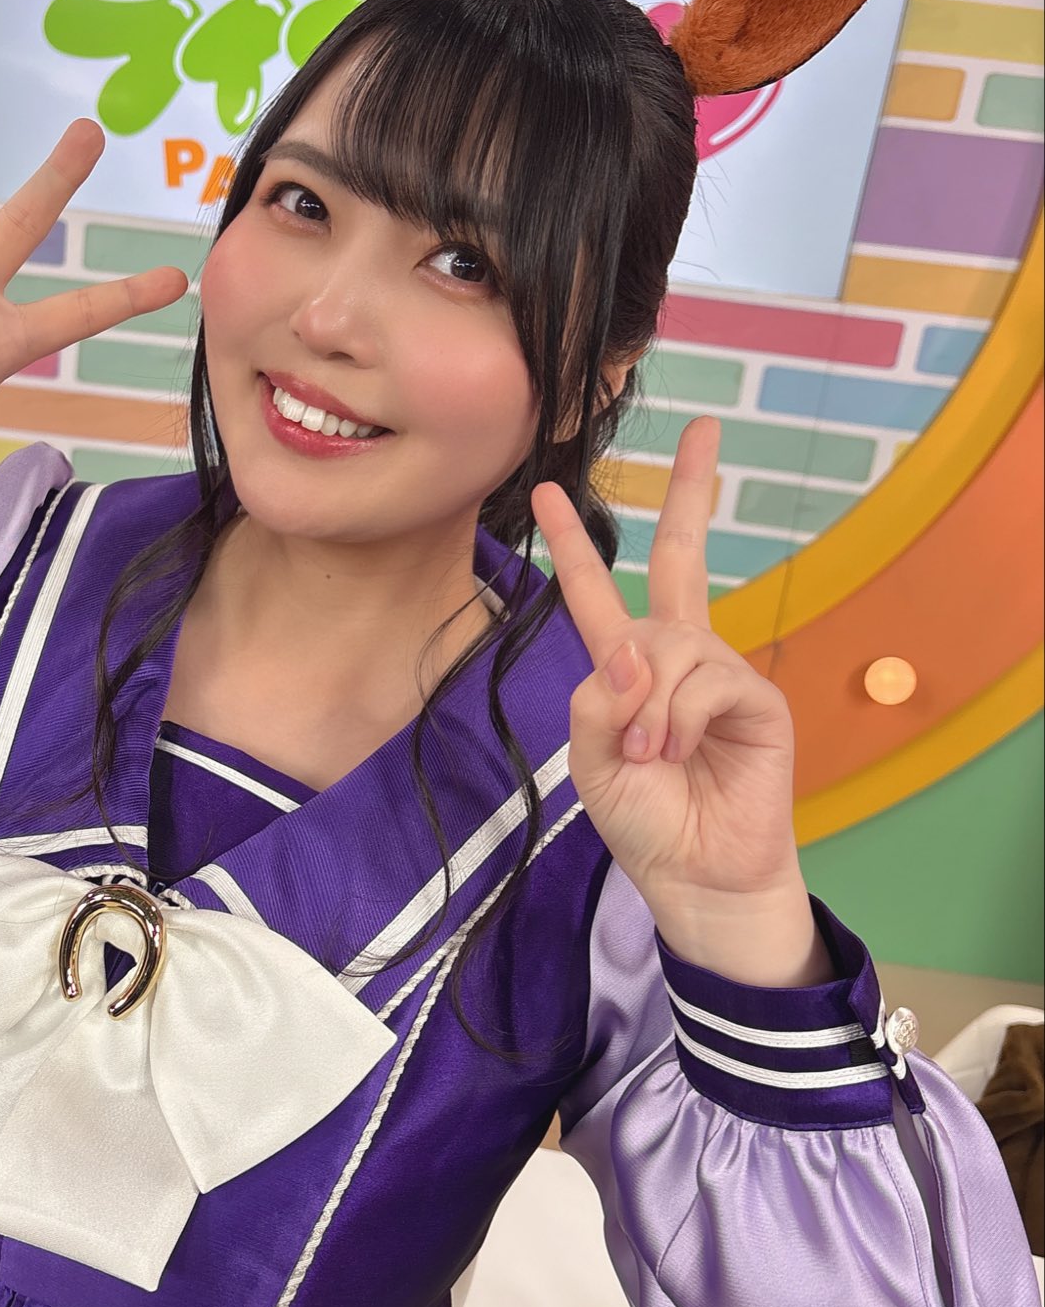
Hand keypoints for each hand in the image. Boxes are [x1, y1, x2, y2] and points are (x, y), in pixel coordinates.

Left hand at [531, 420, 814, 974]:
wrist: (697, 876)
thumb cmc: (646, 822)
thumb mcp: (592, 763)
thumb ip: (596, 704)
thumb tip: (628, 653)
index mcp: (629, 670)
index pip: (599, 594)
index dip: (576, 544)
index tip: (548, 489)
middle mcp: (680, 658)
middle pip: (685, 557)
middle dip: (692, 492)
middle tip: (707, 429)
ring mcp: (722, 674)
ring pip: (670, 645)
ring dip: (648, 705)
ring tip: (649, 757)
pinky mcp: (757, 700)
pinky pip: (705, 680)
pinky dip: (678, 718)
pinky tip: (677, 753)